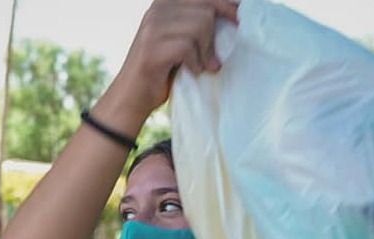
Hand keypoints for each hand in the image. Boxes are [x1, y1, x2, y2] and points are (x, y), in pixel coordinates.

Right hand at [108, 0, 239, 118]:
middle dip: (214, 37)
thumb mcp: (180, 38)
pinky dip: (195, 63)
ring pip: (199, 27)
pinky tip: (191, 71)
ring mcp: (153, 27)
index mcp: (165, 2)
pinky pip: (187, 47)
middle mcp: (157, 9)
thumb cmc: (163, 68)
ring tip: (201, 67)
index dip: (226, 5)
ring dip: (205, 52)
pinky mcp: (152, 48)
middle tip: (214, 59)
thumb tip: (235, 13)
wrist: (133, 95)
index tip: (240, 18)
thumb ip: (197, 23)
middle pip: (205, 10)